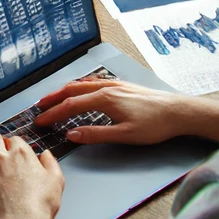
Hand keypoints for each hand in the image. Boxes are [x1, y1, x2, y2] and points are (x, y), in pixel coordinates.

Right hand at [35, 77, 187, 145]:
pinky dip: (78, 86)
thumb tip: (72, 134)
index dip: (53, 114)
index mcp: (104, 99)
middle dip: (53, 98)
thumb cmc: (155, 125)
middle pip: (71, 90)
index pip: (70, 106)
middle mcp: (105, 87)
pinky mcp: (121, 85)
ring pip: (81, 84)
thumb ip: (96, 134)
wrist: (179, 110)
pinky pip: (92, 82)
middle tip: (39, 107)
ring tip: (53, 98)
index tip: (40, 121)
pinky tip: (80, 89)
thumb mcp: (125, 135)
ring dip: (64, 91)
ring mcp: (113, 84)